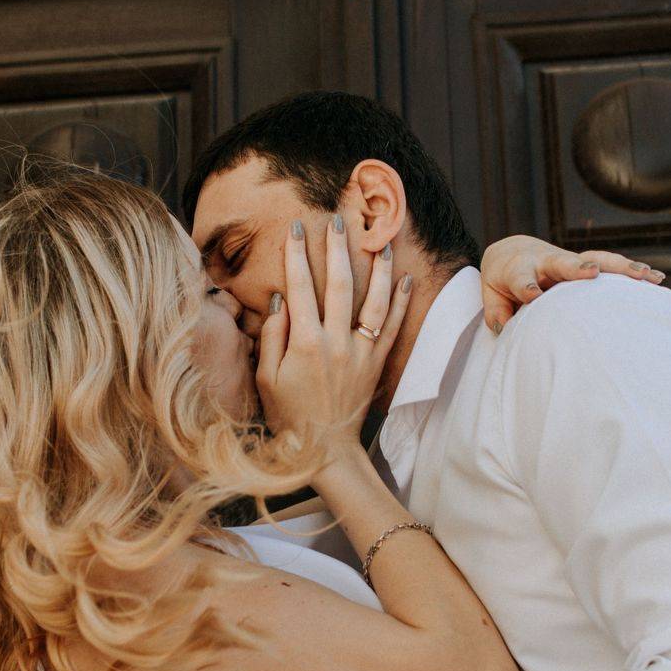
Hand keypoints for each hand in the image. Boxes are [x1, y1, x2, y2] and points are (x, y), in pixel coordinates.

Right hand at [256, 218, 410, 447]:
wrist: (324, 450)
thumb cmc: (289, 415)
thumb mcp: (266, 378)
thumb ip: (272, 336)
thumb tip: (281, 299)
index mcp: (304, 343)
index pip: (300, 287)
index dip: (297, 254)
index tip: (296, 229)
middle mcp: (336, 342)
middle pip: (338, 284)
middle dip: (337, 248)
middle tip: (337, 220)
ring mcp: (360, 352)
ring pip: (373, 300)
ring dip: (377, 267)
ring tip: (380, 239)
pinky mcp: (376, 364)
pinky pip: (392, 327)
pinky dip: (399, 302)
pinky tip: (404, 278)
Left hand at [480, 235, 665, 334]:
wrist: (511, 253)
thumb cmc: (502, 284)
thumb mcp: (493, 298)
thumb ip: (499, 314)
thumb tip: (511, 331)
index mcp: (518, 271)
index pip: (521, 280)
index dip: (527, 287)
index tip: (532, 296)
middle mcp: (546, 262)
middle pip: (562, 263)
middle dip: (577, 268)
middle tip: (591, 273)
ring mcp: (568, 261)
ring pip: (594, 260)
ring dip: (618, 268)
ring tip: (644, 277)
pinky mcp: (584, 265)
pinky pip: (610, 266)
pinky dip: (632, 272)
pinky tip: (656, 279)